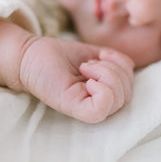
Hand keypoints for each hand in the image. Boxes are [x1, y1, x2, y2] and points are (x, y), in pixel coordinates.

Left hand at [19, 37, 133, 122]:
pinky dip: (102, 87)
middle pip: (127, 94)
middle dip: (114, 69)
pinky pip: (103, 106)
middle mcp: (97, 102)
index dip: (122, 66)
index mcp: (102, 90)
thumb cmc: (59, 55)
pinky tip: (86, 78)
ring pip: (119, 98)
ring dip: (107, 73)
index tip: (100, 56)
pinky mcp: (75, 108)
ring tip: (86, 67)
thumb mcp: (94, 54)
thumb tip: (127, 65)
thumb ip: (114, 62)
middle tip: (89, 63)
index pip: (129, 87)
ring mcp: (86, 106)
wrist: (30, 54)